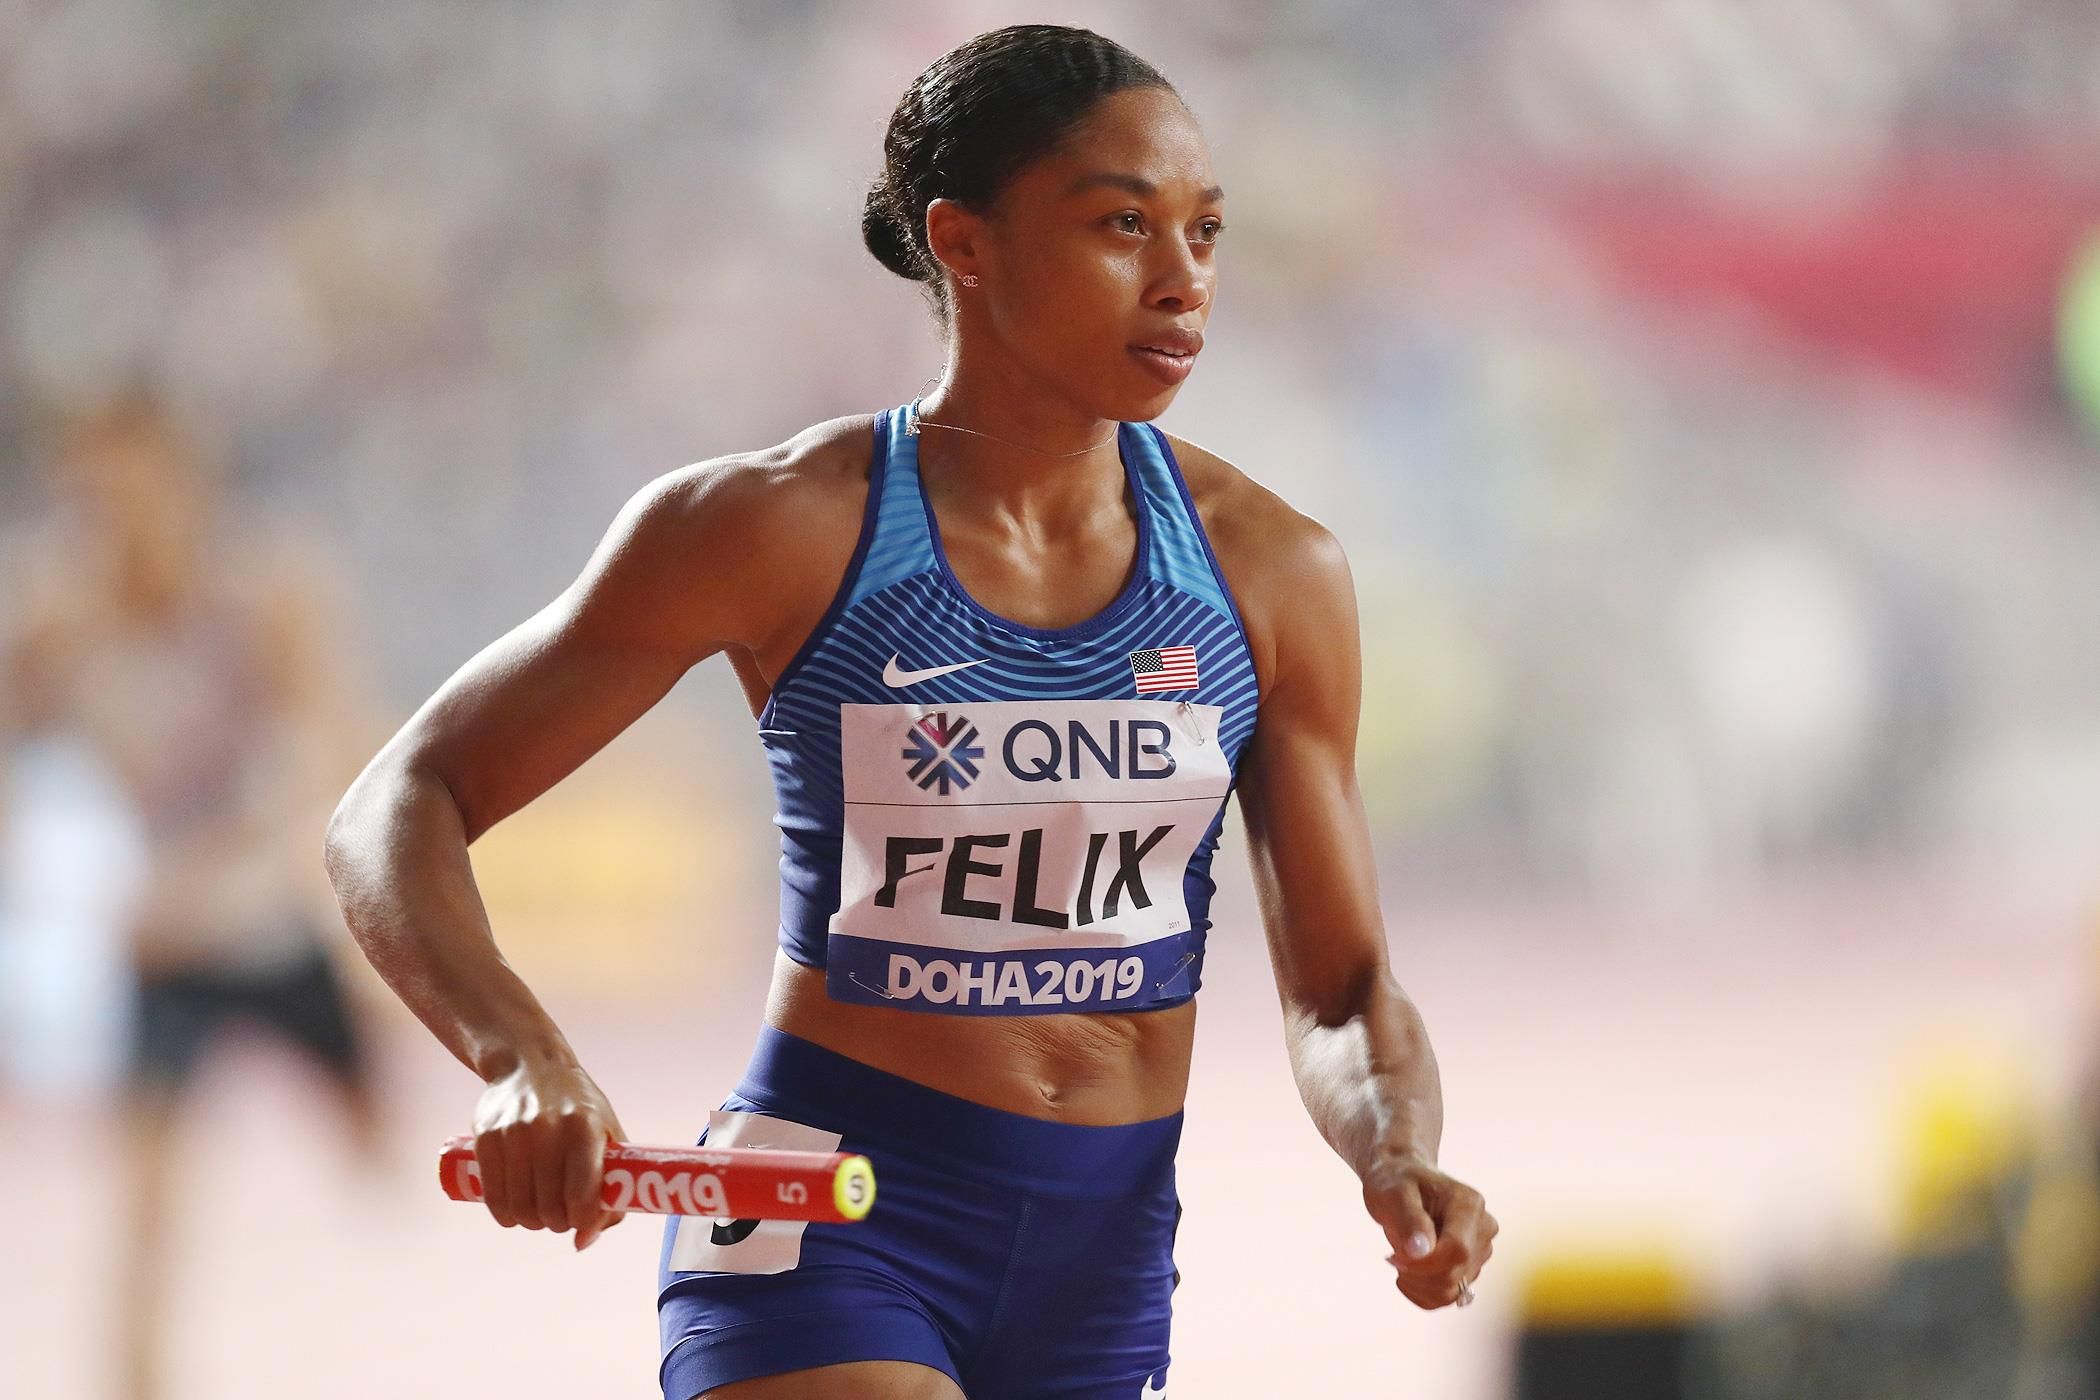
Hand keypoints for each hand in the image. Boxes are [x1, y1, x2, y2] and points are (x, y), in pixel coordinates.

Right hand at [471, 1055, 628, 1249]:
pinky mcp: (486, 1139)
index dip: (582, 1220)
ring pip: (520, 1208)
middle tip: (560, 1215)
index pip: (581, 1195)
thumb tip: (582, 1242)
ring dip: (531, 1221)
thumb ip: (609, 1188)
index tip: (581, 1220)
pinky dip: (506, 1216)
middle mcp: (548, 1129)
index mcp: (585, 1128)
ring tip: (538, 1212)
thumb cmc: (577, 1106)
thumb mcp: (606, 1133)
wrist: (529, 1064)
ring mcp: (513, 1134)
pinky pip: (494, 1198)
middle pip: (548, 1208)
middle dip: (557, 1222)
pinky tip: (514, 1212)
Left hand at [1362, 1150, 1496, 1309]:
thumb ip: (1410, 1220)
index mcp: (1470, 1205)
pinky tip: (1406, 1277)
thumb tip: (1422, 1251)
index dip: (1425, 1264)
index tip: (1393, 1257)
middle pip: (1454, 1275)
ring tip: (1400, 1260)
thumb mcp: (1394, 1193)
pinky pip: (1449, 1298)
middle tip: (1392, 1257)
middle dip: (1416, 1274)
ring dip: (1418, 1285)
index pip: (1458, 1251)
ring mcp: (1480, 1250)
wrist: (1401, 1180)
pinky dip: (1423, 1294)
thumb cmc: (1396, 1182)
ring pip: (1452, 1292)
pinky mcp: (1470, 1268)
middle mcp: (1483, 1228)